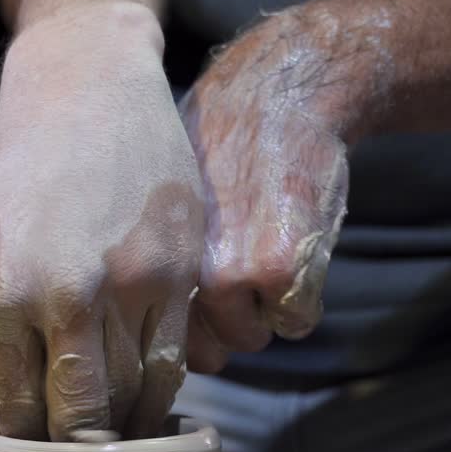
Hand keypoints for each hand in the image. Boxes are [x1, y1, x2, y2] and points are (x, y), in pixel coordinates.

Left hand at [0, 2, 204, 441]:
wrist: (85, 85)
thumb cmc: (22, 167)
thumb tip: (21, 405)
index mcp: (0, 292)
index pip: (21, 407)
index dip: (31, 445)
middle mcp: (64, 294)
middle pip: (80, 417)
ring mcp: (130, 283)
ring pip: (134, 395)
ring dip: (125, 429)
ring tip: (116, 445)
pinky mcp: (179, 270)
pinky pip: (176, 359)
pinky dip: (161, 391)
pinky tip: (149, 400)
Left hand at [178, 11, 361, 372]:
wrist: (278, 99)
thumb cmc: (219, 151)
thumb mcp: (165, 210)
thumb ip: (159, 266)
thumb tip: (150, 326)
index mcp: (147, 261)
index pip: (156, 344)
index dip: (183, 329)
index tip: (197, 301)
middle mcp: (184, 275)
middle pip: (207, 352)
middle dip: (224, 326)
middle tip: (239, 273)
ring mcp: (234, 277)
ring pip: (251, 339)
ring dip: (264, 312)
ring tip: (266, 251)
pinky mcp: (283, 273)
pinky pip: (297, 323)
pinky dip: (303, 299)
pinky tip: (297, 248)